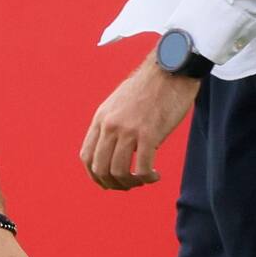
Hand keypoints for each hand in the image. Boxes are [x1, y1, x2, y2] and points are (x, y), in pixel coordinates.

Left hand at [81, 54, 201, 190]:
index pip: (86, 156)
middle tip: (130, 185)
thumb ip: (113, 126)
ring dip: (131, 183)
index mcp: (100, 119)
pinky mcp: (149, 133)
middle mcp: (110, 125)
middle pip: (100, 168)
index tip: (110, 182)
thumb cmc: (148, 90)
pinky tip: (156, 175)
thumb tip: (115, 152)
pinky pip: (142, 168)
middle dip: (113, 184)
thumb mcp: (118, 105)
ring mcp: (128, 130)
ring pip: (119, 171)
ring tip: (144, 180)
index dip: (95, 176)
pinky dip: (148, 178)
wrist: (169, 71)